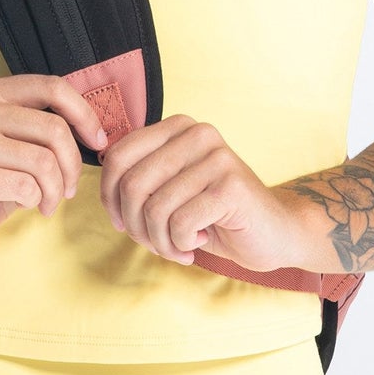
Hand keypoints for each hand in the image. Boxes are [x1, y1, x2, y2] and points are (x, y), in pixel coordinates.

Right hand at [0, 75, 109, 264]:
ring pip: (43, 161)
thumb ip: (45, 127)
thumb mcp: (17, 144)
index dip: (84, 114)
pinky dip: (35, 201)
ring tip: (47, 202)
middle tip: (68, 189)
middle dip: (72, 165)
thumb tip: (97, 129)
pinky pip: (26, 186)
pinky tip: (25, 205)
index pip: (52, 87)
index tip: (98, 141)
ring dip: (55, 190)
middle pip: (53, 128)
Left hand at [96, 115, 305, 273]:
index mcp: (177, 127)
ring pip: (154, 208)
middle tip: (155, 243)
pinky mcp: (230, 185)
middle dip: (135, 225)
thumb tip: (100, 184)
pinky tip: (198, 242)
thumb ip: (140, 178)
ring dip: (159, 241)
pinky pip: (179, 223)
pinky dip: (180, 244)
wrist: (273, 233)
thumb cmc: (213, 215)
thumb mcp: (170, 190)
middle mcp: (196, 132)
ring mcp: (216, 156)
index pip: (117, 156)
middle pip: (132, 183)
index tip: (123, 223)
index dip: (109, 197)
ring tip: (177, 247)